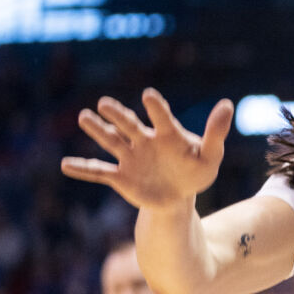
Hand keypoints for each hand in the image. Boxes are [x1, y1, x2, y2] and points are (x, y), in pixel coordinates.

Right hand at [61, 89, 232, 209]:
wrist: (179, 196)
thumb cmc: (195, 171)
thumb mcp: (210, 155)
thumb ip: (216, 132)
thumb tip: (228, 104)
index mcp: (166, 133)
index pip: (161, 118)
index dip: (156, 108)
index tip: (148, 97)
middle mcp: (143, 141)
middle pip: (128, 125)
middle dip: (117, 115)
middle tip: (104, 104)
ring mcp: (129, 157)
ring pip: (111, 141)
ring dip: (97, 131)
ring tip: (84, 117)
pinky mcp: (120, 177)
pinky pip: (99, 172)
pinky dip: (83, 169)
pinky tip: (65, 165)